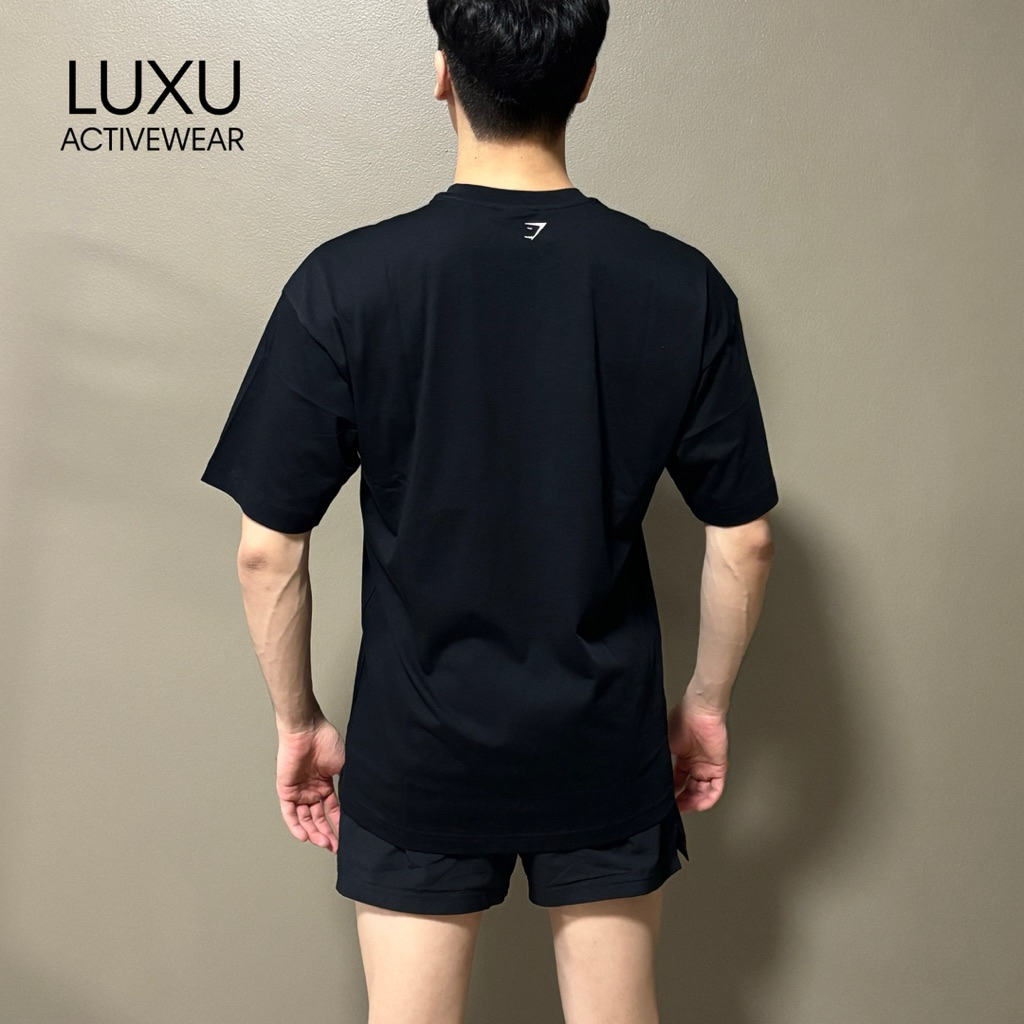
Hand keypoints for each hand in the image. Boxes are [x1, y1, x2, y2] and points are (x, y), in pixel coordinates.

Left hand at [275, 715, 344, 852]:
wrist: (307, 731)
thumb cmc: (326, 741)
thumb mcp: (344, 766)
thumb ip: (348, 784)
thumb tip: (358, 802)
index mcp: (325, 784)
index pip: (331, 810)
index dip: (337, 824)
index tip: (344, 837)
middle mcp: (311, 790)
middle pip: (318, 818)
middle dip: (326, 833)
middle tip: (334, 846)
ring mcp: (298, 791)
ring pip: (305, 818)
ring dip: (313, 832)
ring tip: (324, 842)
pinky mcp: (286, 790)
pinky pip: (289, 813)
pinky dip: (296, 825)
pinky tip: (305, 836)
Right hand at [667, 695, 727, 812]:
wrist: (698, 711)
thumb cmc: (682, 719)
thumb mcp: (665, 743)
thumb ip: (661, 760)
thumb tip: (648, 773)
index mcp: (683, 756)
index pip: (677, 780)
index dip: (671, 792)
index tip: (663, 800)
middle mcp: (695, 763)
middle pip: (690, 788)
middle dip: (681, 800)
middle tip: (672, 808)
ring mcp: (707, 766)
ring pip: (702, 792)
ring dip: (692, 802)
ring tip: (682, 808)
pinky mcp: (719, 767)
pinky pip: (716, 789)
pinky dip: (707, 799)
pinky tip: (698, 804)